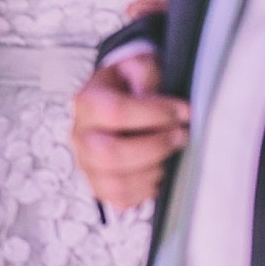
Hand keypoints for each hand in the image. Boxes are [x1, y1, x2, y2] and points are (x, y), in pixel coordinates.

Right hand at [71, 50, 188, 208]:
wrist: (115, 101)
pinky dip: (146, 190)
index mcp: (86, 103)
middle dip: (155, 146)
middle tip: (180, 136)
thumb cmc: (127, 86)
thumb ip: (143, 71)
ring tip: (168, 154)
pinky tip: (157, 169)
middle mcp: (80, 135)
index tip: (184, 111)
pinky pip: (122, 199)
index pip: (115, 112)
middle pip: (111, 153)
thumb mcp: (135, 65)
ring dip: (153, 169)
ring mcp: (87, 163)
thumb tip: (152, 94)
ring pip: (117, 182)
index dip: (155, 113)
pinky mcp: (99, 185)